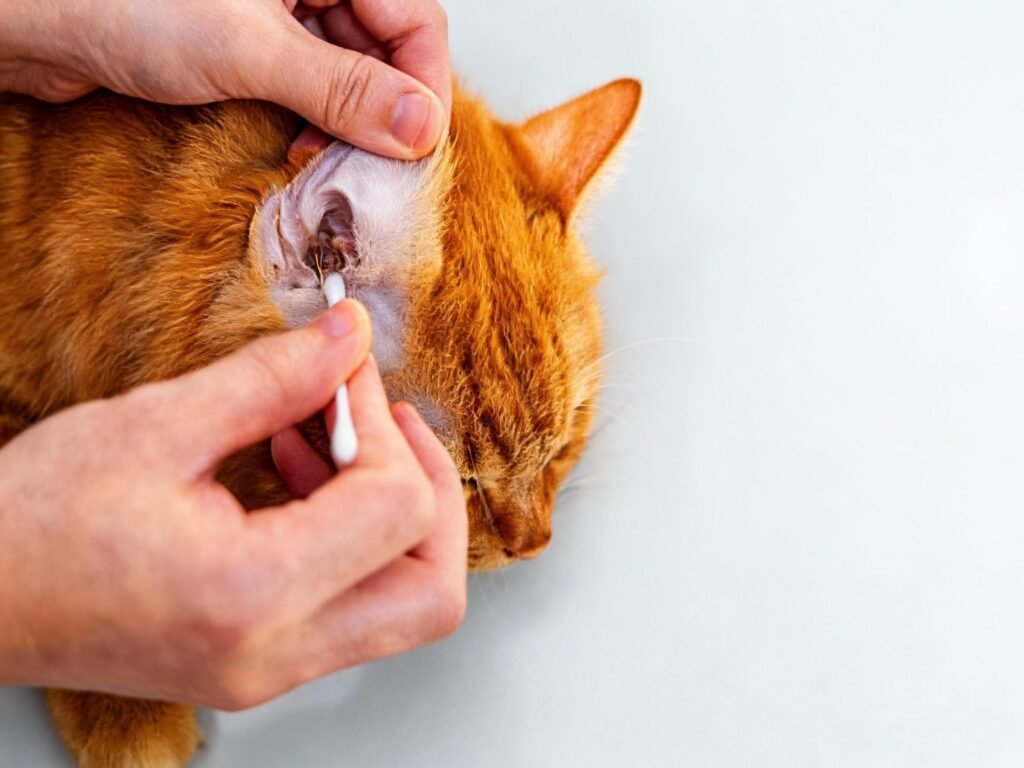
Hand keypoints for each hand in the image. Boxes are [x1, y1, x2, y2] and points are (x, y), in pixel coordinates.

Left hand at [0, 0, 450, 158]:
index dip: (423, 86)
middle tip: (369, 167)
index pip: (416, 19)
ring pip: (351, 69)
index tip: (416, 147)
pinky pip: (312, 80)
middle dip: (382, 112)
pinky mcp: (255, 38)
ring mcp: (283, 6)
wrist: (40, 18)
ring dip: (348, 123)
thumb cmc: (126, 2)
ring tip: (326, 161)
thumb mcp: (251, 49)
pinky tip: (302, 146)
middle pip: (386, 47)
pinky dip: (315, 119)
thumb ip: (344, 89)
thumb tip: (421, 127)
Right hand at [0, 301, 466, 709]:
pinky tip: (296, 477)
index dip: (383, 425)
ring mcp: (270, 672)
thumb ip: (273, 379)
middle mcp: (275, 655)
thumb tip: (350, 336)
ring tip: (321, 441)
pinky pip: (352, 607)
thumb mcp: (157, 426)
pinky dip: (352, 538)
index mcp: (252, 595)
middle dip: (429, 492)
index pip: (397, 510)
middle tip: (385, 424)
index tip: (345, 375)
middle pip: (433, 591)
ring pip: (403, 605)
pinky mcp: (259, 666)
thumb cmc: (34, 522)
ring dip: (391, 513)